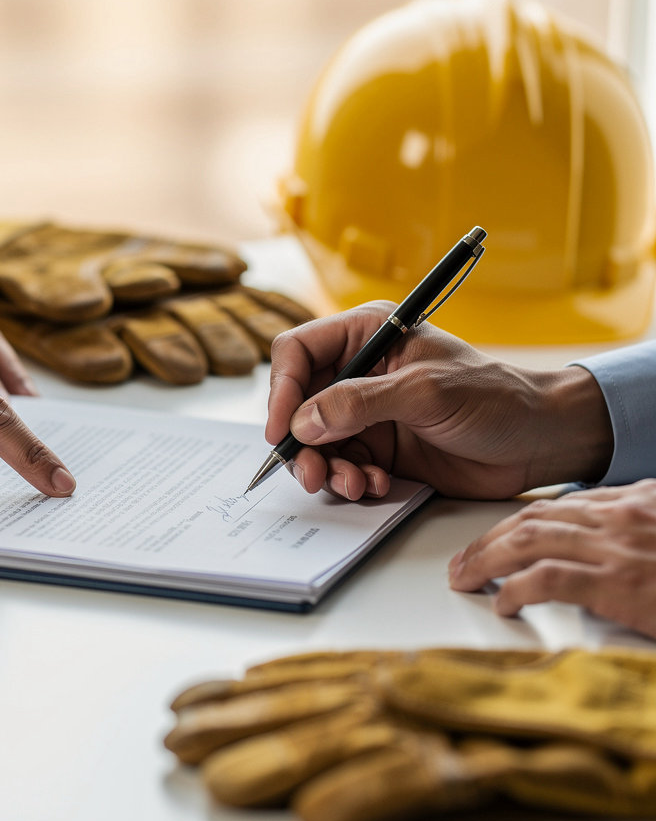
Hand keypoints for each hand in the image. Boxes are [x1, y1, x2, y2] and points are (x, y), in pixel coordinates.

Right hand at [267, 301, 612, 499]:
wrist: (538, 442)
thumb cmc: (495, 398)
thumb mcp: (425, 392)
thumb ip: (360, 403)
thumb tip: (305, 421)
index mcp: (367, 335)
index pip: (298, 352)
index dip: (282, 389)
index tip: (283, 428)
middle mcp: (359, 372)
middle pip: (297, 403)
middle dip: (300, 441)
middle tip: (312, 471)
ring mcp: (366, 412)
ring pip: (314, 441)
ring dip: (325, 467)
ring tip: (351, 483)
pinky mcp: (377, 448)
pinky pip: (340, 466)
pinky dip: (348, 481)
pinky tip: (374, 486)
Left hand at [449, 480, 655, 637]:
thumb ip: (633, 529)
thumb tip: (602, 542)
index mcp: (634, 501)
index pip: (557, 506)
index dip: (516, 522)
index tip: (495, 539)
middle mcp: (619, 517)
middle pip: (532, 519)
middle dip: (489, 540)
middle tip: (463, 560)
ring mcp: (617, 548)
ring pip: (529, 542)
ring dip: (487, 560)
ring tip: (466, 578)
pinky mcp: (620, 585)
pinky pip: (549, 580)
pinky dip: (517, 591)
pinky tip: (504, 605)